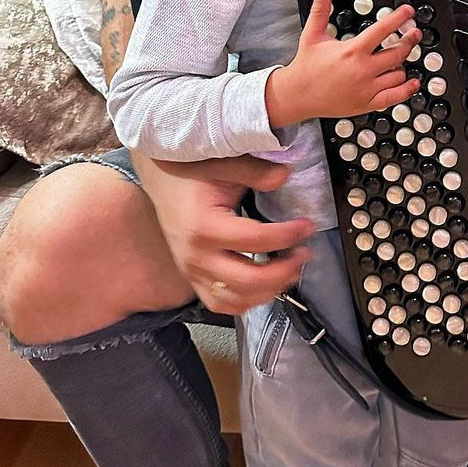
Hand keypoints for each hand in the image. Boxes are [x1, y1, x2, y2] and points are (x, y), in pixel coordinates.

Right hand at [135, 152, 313, 314]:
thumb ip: (255, 172)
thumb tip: (286, 176)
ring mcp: (191, 271)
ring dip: (268, 291)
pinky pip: (219, 304)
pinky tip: (266, 286)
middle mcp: (196, 256)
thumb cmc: (190, 169)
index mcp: (204, 227)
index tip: (308, 226)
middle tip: (304, 253)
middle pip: (247, 281)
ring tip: (291, 270)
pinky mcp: (191, 277)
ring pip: (234, 301)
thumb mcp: (223, 162)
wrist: (160, 177)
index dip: (287, 236)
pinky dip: (245, 301)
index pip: (255, 241)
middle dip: (283, 271)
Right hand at [266, 0, 419, 126]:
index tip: (408, 11)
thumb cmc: (306, 66)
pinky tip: (412, 82)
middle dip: (409, 40)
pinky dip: (406, 89)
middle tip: (414, 34)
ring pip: (398, 74)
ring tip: (402, 57)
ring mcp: (366, 88)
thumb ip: (320, 11)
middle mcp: (362, 69)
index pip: (383, 30)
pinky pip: (394, 97)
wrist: (298, 95)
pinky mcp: (367, 103)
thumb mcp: (312, 35)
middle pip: (397, 52)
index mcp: (352, 50)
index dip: (399, 18)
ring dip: (403, 64)